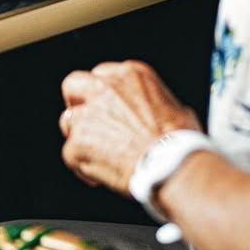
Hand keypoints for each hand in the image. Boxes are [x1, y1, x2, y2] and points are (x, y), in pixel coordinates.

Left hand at [59, 60, 200, 194]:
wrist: (174, 167)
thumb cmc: (181, 144)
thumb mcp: (177, 108)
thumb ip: (156, 104)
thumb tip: (160, 113)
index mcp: (130, 75)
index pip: (102, 74)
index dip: (102, 94)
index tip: (106, 107)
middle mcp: (105, 88)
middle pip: (74, 84)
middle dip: (76, 102)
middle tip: (86, 121)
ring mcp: (89, 114)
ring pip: (68, 120)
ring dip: (80, 137)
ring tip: (98, 154)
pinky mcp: (79, 140)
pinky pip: (70, 153)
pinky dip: (82, 165)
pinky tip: (99, 175)